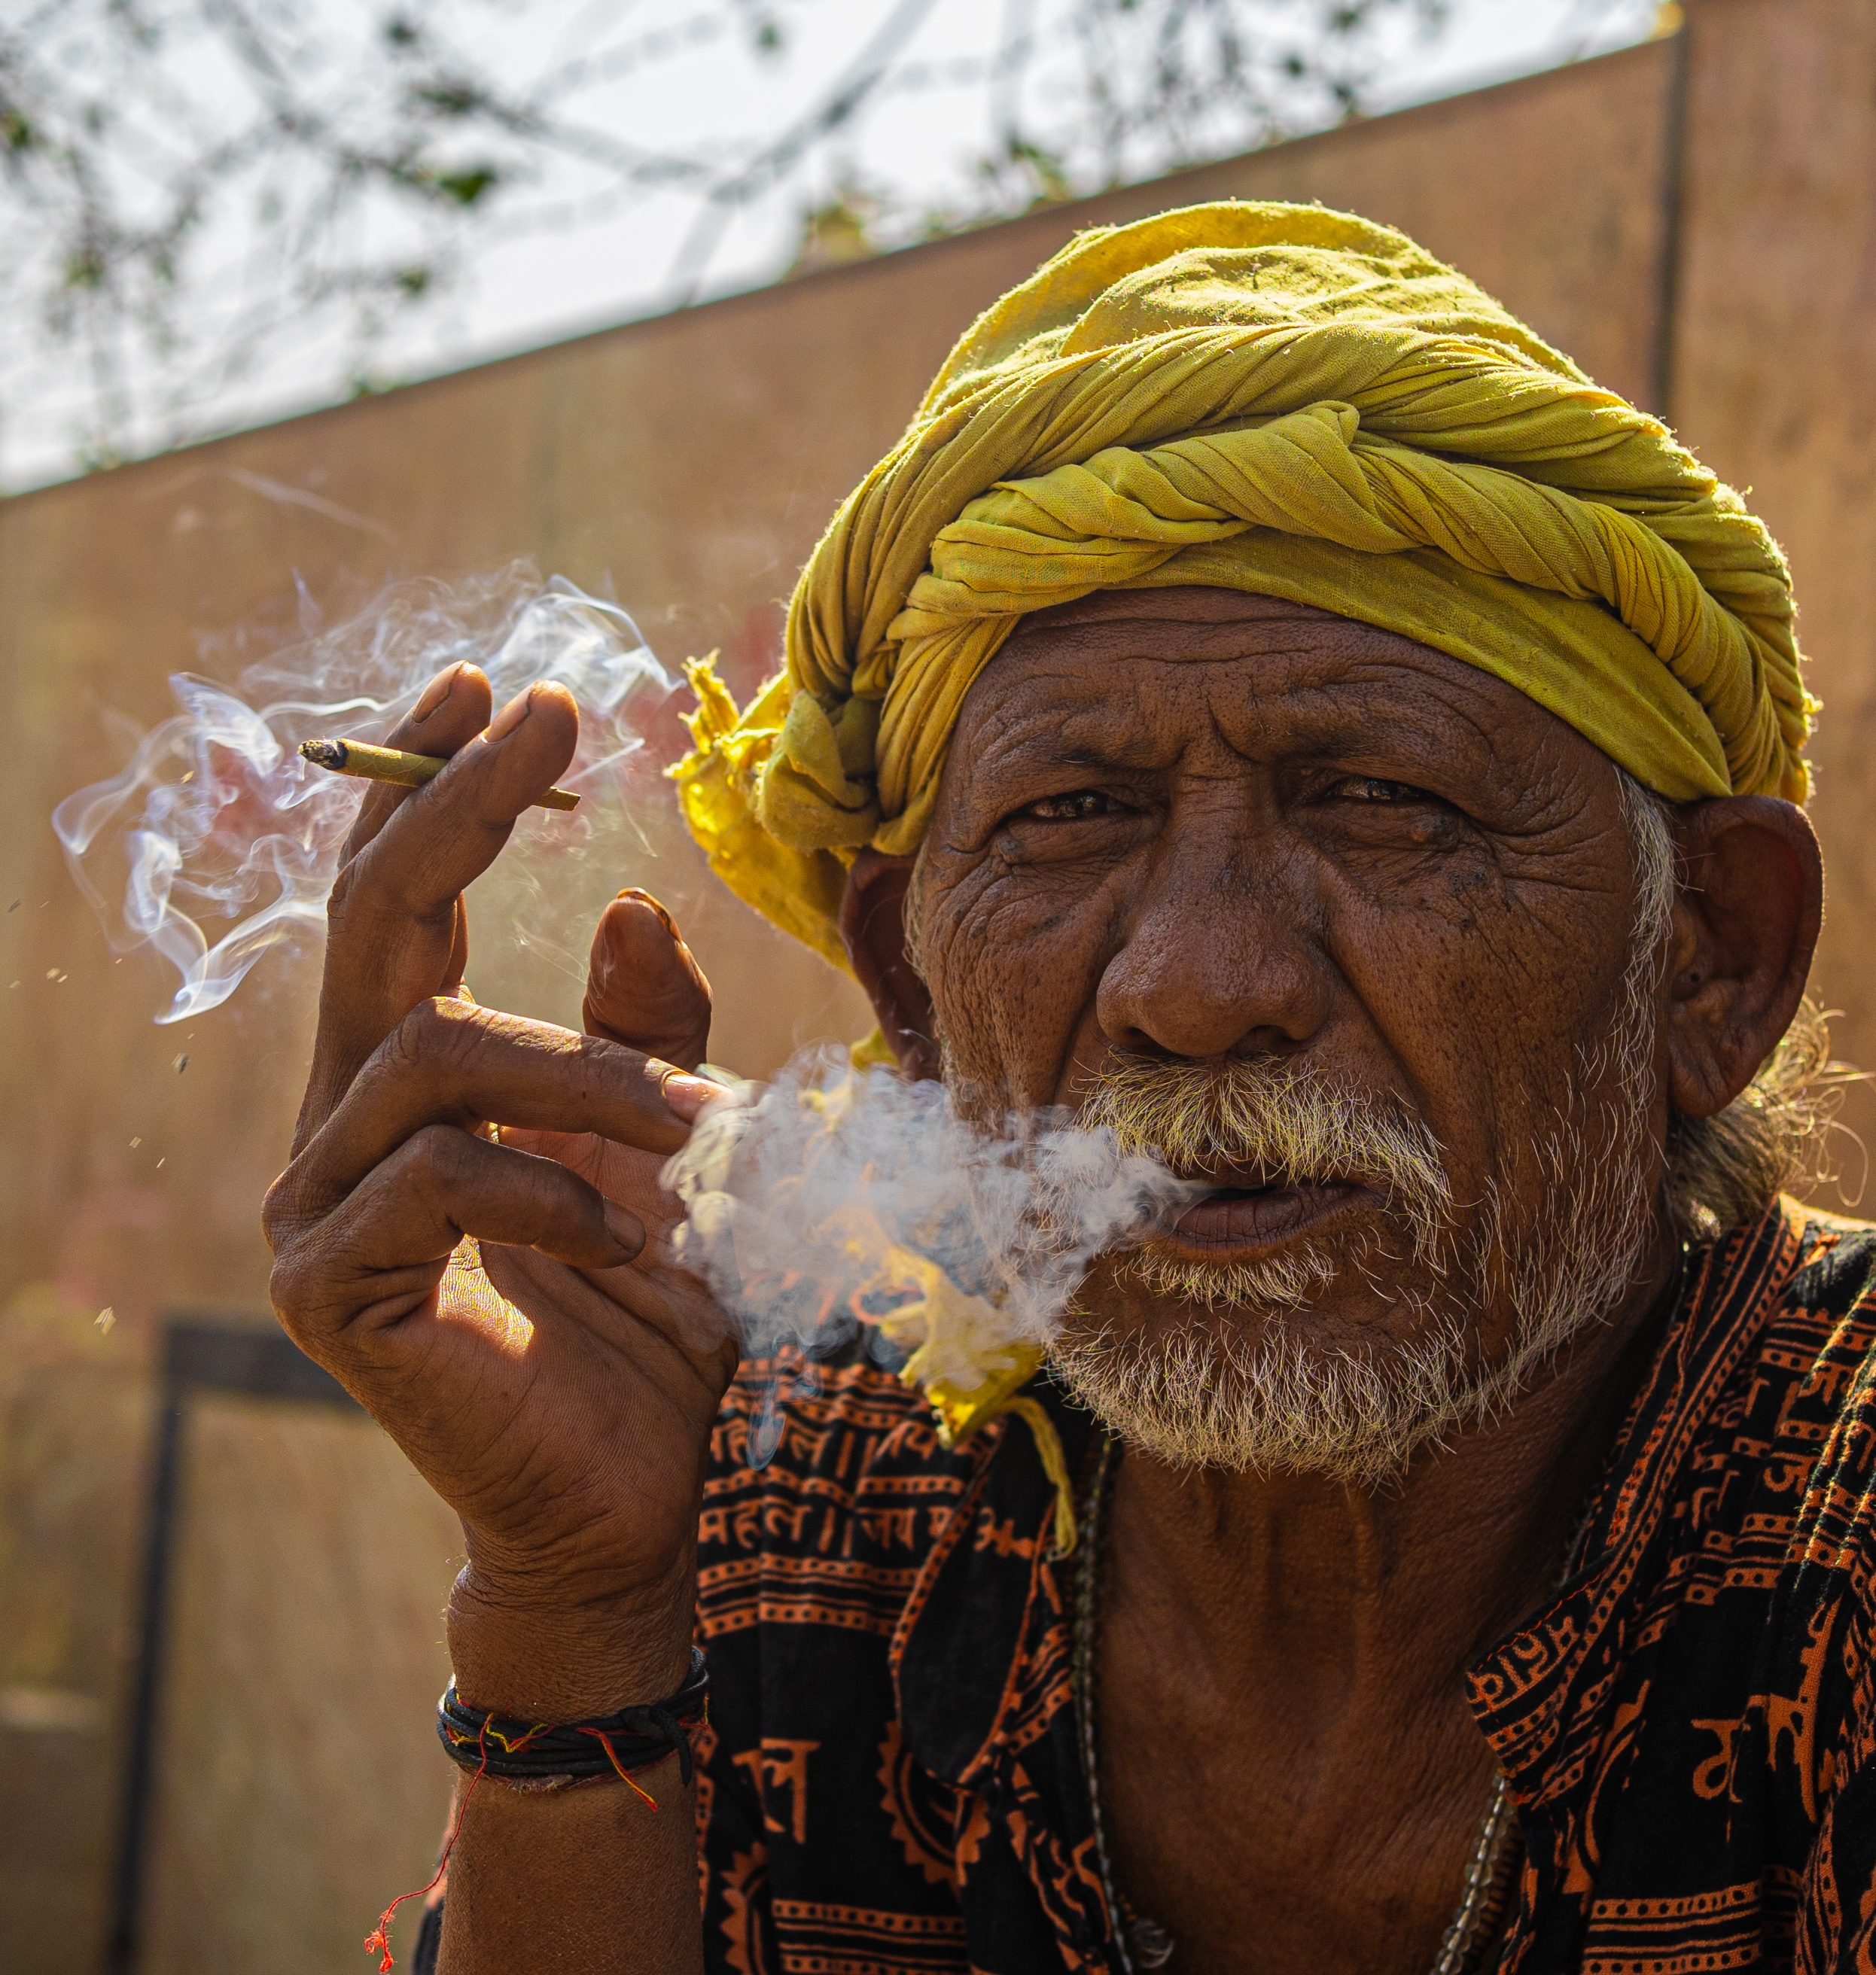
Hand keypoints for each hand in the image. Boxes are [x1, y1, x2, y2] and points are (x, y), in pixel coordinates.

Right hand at [263, 664, 737, 1717]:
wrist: (646, 1495)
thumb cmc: (662, 1314)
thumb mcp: (675, 1145)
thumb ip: (644, 1028)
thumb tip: (629, 898)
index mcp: (422, 1074)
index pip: (405, 903)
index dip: (434, 789)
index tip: (493, 686)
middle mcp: (348, 1121)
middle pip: (373, 926)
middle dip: (454, 806)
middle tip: (539, 715)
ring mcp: (321, 1206)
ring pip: (433, 1053)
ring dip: (584, 1072)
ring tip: (692, 1129)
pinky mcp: (329, 1290)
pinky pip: (435, 1178)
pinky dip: (551, 1186)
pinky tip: (626, 1234)